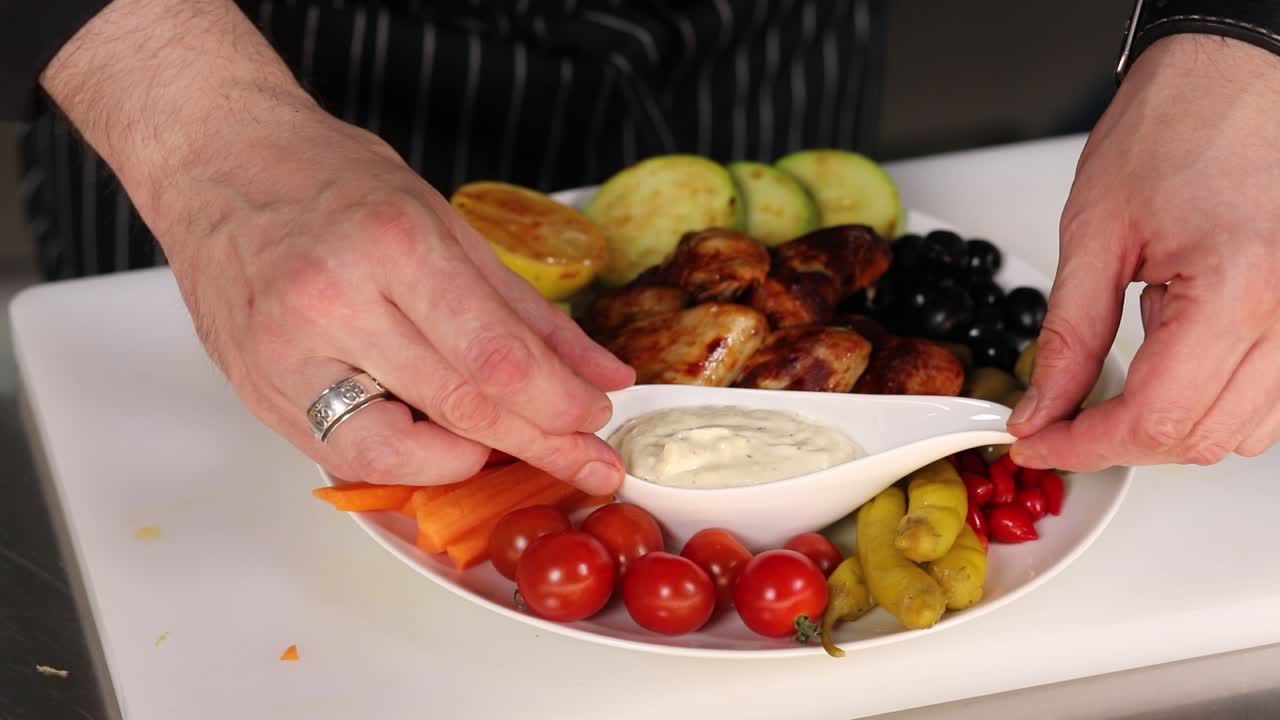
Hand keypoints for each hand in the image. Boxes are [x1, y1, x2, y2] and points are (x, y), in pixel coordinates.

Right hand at [41, 0, 634, 490]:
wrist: (218, 162)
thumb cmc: (329, 179)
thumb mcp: (446, 223)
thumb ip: (525, 311)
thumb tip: (599, 374)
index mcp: (392, 246)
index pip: (495, 357)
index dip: (558, 403)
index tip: (597, 417)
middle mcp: (332, 303)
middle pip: (459, 408)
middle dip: (541, 445)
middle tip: (590, 463)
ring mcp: (285, 353)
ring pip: (398, 450)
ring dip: (473, 463)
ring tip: (514, 451)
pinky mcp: (257, 390)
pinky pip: (345, 453)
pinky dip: (405, 459)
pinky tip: (443, 444)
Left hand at [1008, 34, 1279, 469]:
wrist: (1237, 74)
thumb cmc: (1180, 122)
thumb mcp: (1095, 232)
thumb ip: (1067, 336)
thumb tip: (1043, 407)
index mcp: (1239, 288)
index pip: (1156, 420)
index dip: (1085, 446)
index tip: (1039, 442)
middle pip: (1200, 438)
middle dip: (1119, 440)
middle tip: (1060, 414)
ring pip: (1241, 430)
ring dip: (1169, 422)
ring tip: (1132, 350)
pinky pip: (1268, 398)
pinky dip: (1210, 397)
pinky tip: (1176, 345)